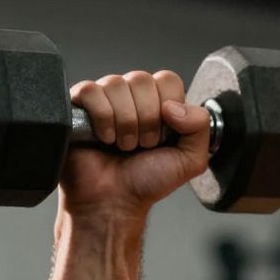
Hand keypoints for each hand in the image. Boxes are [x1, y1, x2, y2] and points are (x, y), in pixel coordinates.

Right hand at [60, 70, 211, 216]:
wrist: (114, 201)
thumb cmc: (147, 181)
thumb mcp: (190, 159)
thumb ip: (200, 126)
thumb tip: (174, 105)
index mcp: (159, 103)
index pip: (167, 79)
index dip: (167, 107)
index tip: (162, 136)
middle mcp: (132, 97)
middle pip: (142, 79)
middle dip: (146, 119)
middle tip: (141, 145)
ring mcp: (105, 99)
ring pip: (116, 83)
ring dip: (124, 122)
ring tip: (122, 145)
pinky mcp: (78, 104)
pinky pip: (91, 91)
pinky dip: (101, 118)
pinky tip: (103, 138)